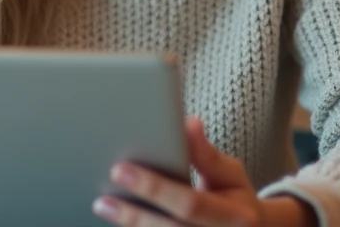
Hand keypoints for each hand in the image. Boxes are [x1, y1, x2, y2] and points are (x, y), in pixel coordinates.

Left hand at [93, 117, 317, 226]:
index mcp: (236, 217)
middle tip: (103, 200)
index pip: (189, 204)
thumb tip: (188, 123)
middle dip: (133, 215)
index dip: (154, 188)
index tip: (121, 170)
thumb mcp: (231, 173)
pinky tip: (121, 223)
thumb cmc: (236, 197)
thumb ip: (207, 154)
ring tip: (104, 208)